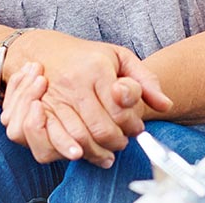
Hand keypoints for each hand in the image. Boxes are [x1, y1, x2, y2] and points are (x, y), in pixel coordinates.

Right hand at [1, 64, 151, 166]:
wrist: (43, 49)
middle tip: (123, 142)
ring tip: (108, 152)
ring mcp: (52, 98)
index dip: (132, 125)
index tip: (136, 127)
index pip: (120, 110)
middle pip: (100, 128)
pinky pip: (52, 142)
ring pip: (78, 139)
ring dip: (97, 152)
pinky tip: (83, 155)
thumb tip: (165, 104)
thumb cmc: (86, 56)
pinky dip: (69, 153)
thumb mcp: (120, 57)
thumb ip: (145, 80)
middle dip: (117, 142)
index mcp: (95, 68)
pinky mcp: (38, 111)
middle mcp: (73, 84)